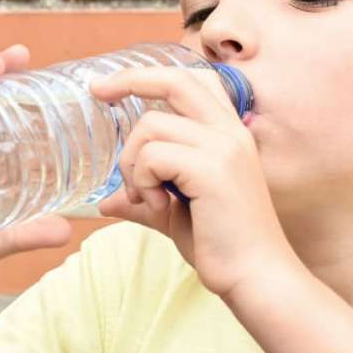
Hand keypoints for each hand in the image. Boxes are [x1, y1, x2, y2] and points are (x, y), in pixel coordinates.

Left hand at [91, 65, 295, 299]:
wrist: (255, 277)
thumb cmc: (223, 248)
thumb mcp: (176, 215)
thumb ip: (146, 199)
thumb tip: (108, 201)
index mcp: (229, 135)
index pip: (194, 81)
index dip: (152, 75)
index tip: (113, 85)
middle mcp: (230, 132)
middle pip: (175, 81)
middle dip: (130, 79)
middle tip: (97, 92)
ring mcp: (223, 147)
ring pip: (151, 126)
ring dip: (133, 163)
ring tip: (147, 198)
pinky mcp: (211, 168)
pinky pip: (153, 155)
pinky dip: (143, 180)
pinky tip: (159, 206)